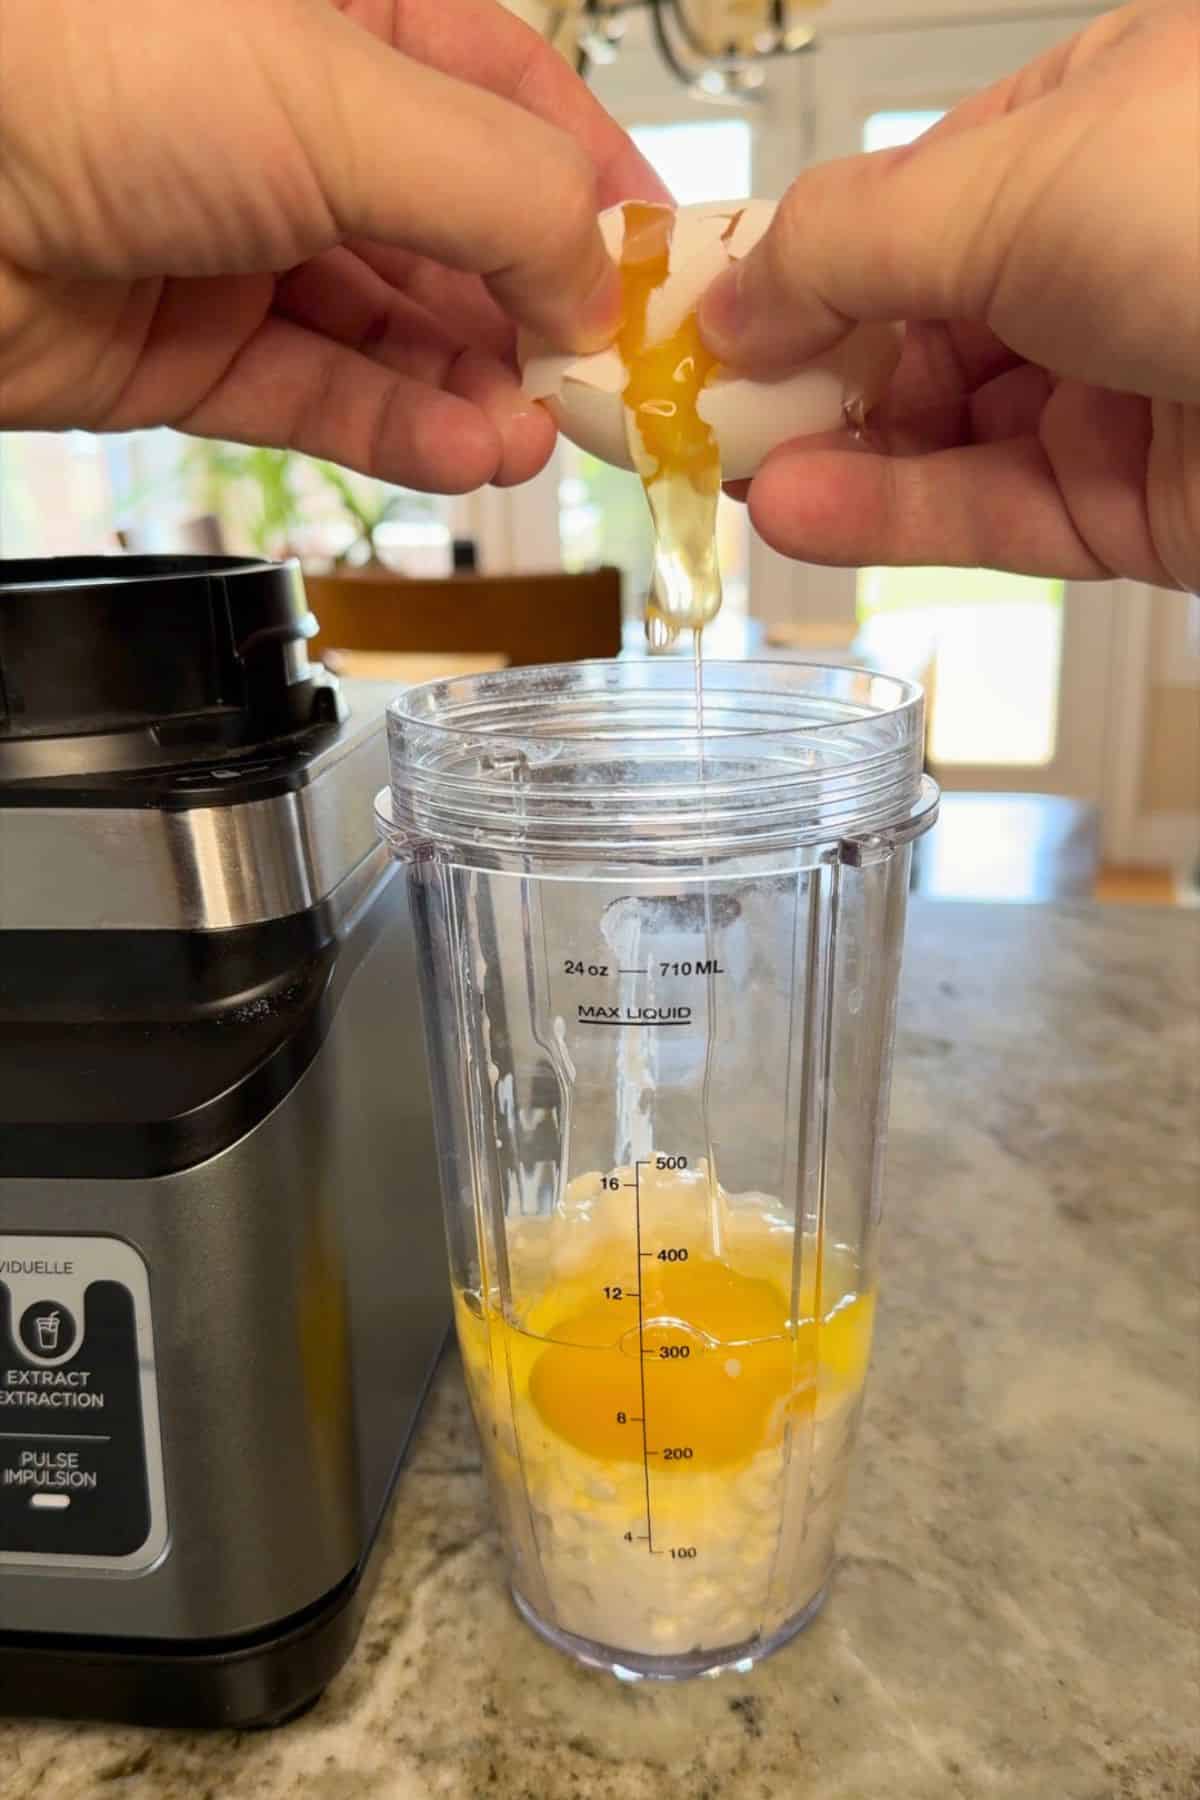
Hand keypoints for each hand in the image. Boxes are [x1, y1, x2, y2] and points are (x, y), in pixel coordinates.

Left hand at [0, 0, 664, 490]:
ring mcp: (242, 244)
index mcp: (341, 14)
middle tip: (611, 387)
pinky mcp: (193, 352)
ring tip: (539, 438)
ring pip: (400, 332)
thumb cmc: (79, 65)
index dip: (595, 184)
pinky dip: (401, 434)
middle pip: (462, 231)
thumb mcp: (340, 98)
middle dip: (540, 312)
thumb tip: (597, 281)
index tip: (664, 271)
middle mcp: (293, 126)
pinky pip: (326, 400)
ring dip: (478, 388)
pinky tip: (468, 456)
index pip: (511, 98)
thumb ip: (498, 189)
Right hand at [700, 0, 1199, 590]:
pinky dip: (893, 517)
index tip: (694, 311)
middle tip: (693, 414)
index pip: (903, 202)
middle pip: (911, 323)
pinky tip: (804, 514)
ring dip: (831, 455)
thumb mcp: (1014, 183)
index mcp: (1093, 123)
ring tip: (730, 474)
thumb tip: (734, 291)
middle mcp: (1109, 253)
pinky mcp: (1137, 506)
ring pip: (940, 431)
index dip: (791, 259)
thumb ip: (849, 241)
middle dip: (798, 370)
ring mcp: (1124, 382)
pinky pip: (991, 511)